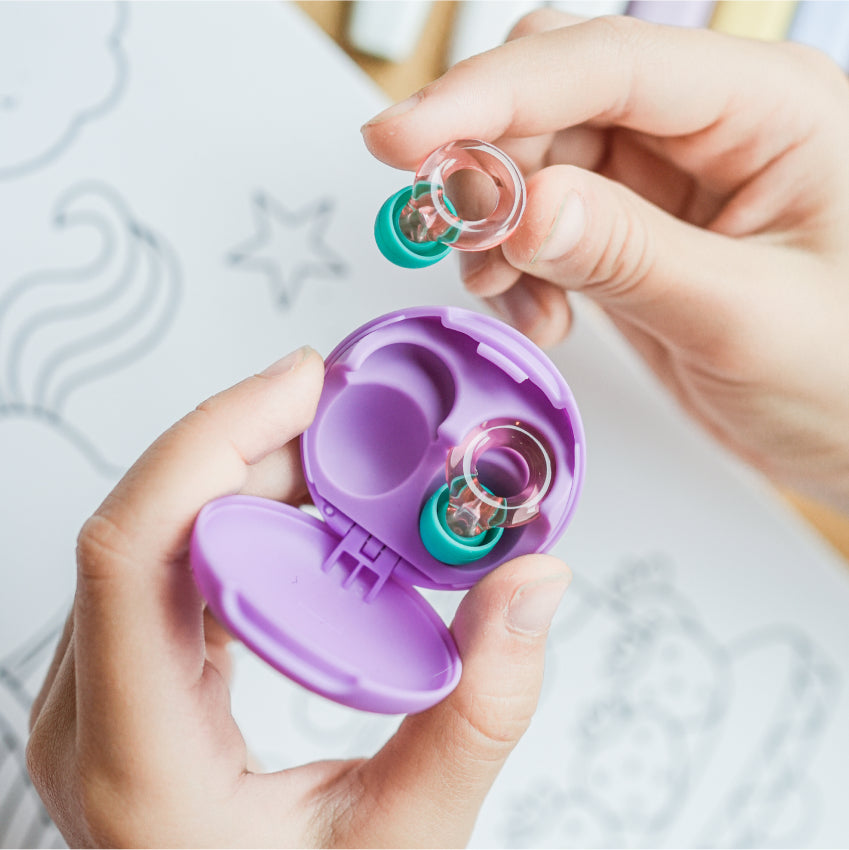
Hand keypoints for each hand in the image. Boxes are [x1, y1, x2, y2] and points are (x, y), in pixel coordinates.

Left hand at [26, 345, 569, 847]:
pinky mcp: (131, 680)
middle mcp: (93, 714)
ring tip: (342, 463)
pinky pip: (173, 565)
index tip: (303, 389)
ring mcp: (102, 695)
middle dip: (257, 446)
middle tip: (353, 420)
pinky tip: (308, 519)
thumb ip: (479, 715)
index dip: (214, 439)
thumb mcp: (405, 841)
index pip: (134, 549)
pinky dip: (245, 522)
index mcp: (139, 758)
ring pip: (159, 534)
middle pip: (152, 522)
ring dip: (251, 478)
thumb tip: (533, 584)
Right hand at [362, 12, 848, 511]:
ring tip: (520, 296)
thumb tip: (522, 208)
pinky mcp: (627, 233)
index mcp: (764, 108)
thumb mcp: (744, 317)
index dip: (493, 93)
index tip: (407, 137)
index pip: (607, 63)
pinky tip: (542, 312)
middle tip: (460, 230)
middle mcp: (704, 128)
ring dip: (495, 226)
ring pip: (529, 161)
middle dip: (486, 159)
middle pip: (552, 95)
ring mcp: (659, 182)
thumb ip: (630, 257)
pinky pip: (537, 223)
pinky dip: (513, 265)